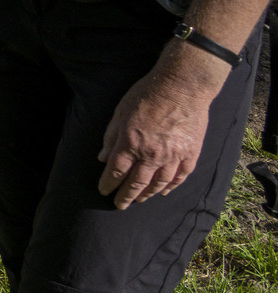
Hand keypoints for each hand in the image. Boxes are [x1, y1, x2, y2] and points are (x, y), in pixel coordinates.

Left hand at [96, 69, 215, 208]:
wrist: (182, 86)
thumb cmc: (146, 95)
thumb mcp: (120, 112)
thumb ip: (111, 137)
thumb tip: (103, 158)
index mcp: (130, 143)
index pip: (115, 171)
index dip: (108, 184)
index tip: (103, 191)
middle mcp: (151, 154)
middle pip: (136, 183)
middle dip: (126, 196)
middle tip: (120, 205)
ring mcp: (173, 156)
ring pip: (159, 183)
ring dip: (148, 194)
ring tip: (140, 200)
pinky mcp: (190, 153)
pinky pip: (180, 176)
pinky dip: (172, 186)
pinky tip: (164, 191)